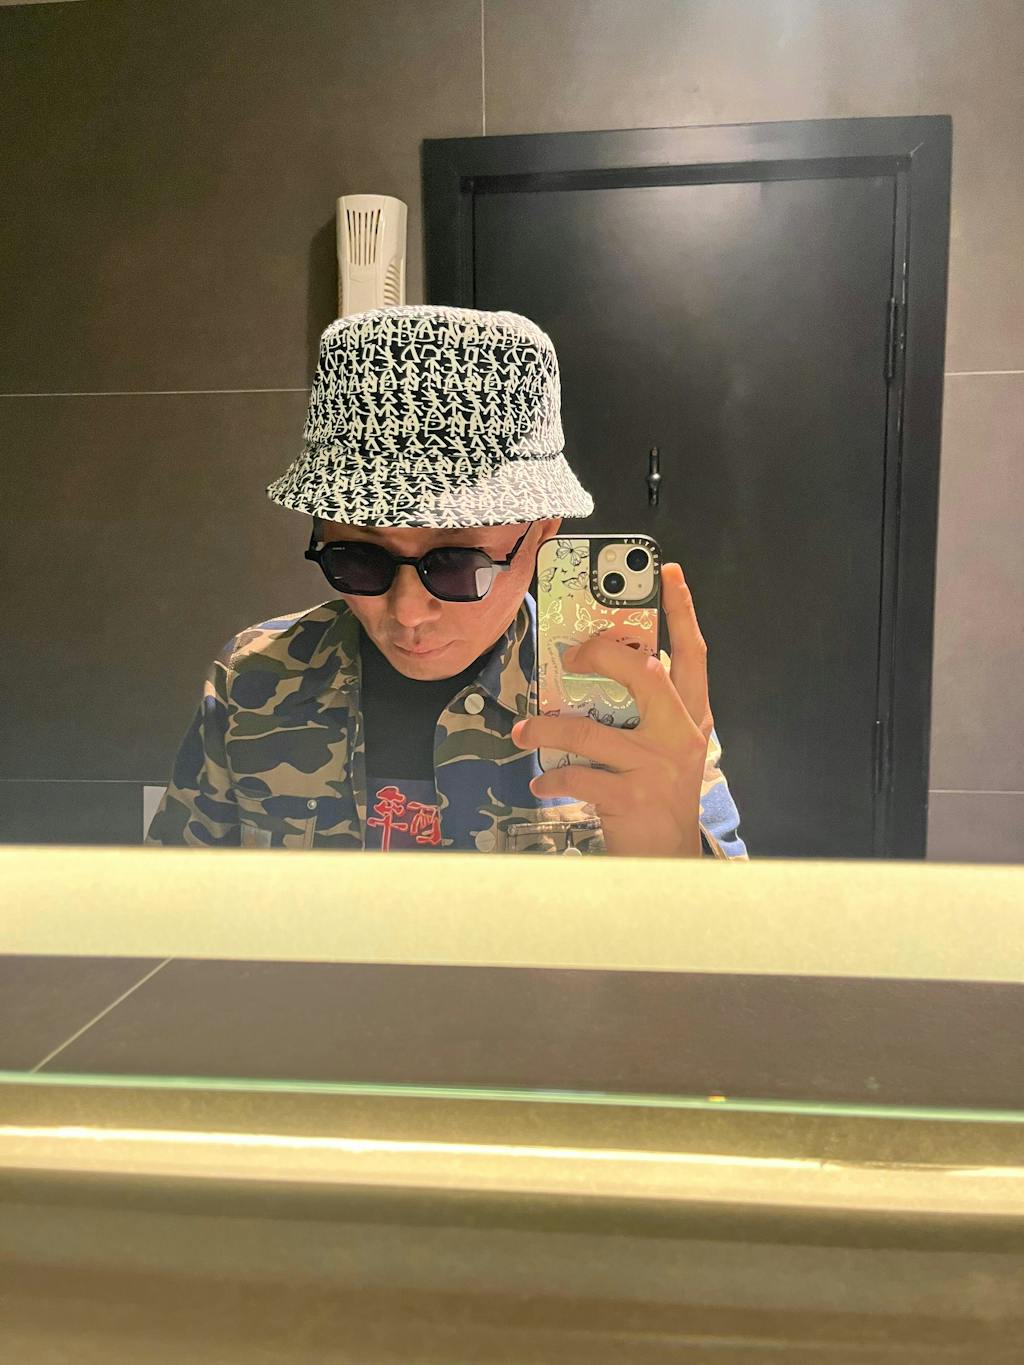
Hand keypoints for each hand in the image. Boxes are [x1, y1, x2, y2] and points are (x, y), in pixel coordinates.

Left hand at [511, 562, 712, 856]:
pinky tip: (540, 781)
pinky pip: (577, 775)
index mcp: (691, 718)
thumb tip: (596, 667)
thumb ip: (645, 711)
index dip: (682, 612)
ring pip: (590, 730)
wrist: (668, 863)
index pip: (694, 654)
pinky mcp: (631, 799)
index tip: (668, 572)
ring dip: (546, 728)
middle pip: (644, 676)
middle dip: (603, 655)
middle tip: (571, 652)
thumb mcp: (665, 749)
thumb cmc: (658, 797)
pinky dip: (552, 777)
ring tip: (523, 729)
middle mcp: (681, 737)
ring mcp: (657, 769)